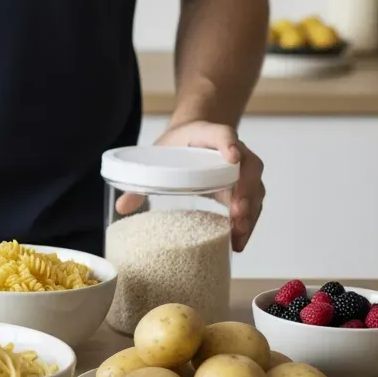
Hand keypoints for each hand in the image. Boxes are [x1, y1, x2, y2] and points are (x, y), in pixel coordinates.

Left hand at [116, 121, 264, 251]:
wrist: (194, 138)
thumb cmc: (177, 147)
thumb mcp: (159, 154)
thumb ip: (142, 180)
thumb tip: (122, 206)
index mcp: (210, 135)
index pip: (224, 134)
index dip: (229, 144)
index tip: (232, 157)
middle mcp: (234, 151)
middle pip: (249, 167)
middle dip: (245, 190)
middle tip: (236, 212)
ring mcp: (243, 171)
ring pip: (256, 189)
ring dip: (250, 212)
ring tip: (238, 233)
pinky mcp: (243, 189)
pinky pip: (253, 204)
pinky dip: (248, 223)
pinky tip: (237, 242)